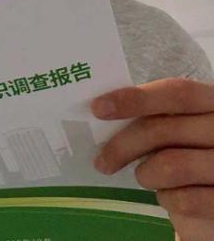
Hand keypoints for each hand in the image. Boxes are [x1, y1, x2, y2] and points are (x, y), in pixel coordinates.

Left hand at [91, 78, 213, 240]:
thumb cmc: (193, 153)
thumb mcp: (182, 127)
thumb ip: (156, 117)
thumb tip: (101, 112)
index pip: (177, 93)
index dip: (136, 98)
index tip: (98, 108)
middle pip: (163, 130)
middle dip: (123, 146)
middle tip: (101, 162)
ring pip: (170, 165)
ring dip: (146, 175)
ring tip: (147, 177)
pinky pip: (184, 199)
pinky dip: (167, 199)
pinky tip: (170, 195)